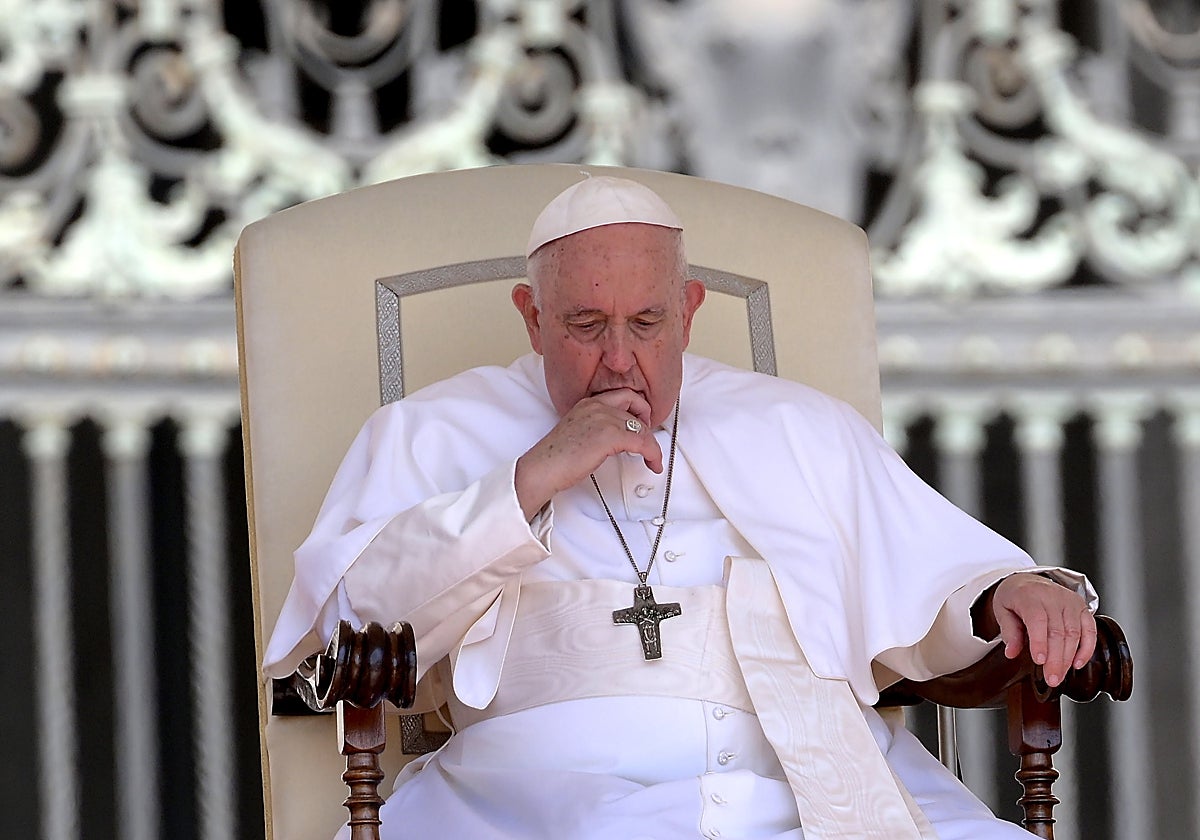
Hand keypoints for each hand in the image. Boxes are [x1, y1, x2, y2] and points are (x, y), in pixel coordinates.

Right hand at [514, 389, 660, 518]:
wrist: (542, 469)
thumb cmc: (555, 458)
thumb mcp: (578, 432)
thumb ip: (597, 427)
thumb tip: (617, 438)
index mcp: (588, 403)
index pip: (622, 395)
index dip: (637, 408)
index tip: (641, 422)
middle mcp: (596, 406)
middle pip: (635, 404)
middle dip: (647, 420)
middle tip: (648, 438)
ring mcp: (604, 419)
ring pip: (642, 426)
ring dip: (652, 444)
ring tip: (652, 457)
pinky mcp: (610, 436)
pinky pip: (644, 442)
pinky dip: (653, 453)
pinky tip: (653, 463)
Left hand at [983, 574, 1096, 686]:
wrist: (1027, 581)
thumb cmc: (1015, 597)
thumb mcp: (1002, 610)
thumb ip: (1009, 631)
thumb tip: (1011, 653)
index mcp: (1029, 595)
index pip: (1037, 619)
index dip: (1039, 642)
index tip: (1039, 661)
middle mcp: (1053, 596)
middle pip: (1058, 630)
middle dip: (1056, 658)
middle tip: (1051, 679)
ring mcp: (1070, 602)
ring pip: (1074, 633)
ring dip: (1068, 658)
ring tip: (1059, 676)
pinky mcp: (1082, 608)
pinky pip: (1089, 630)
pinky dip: (1086, 648)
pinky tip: (1077, 663)